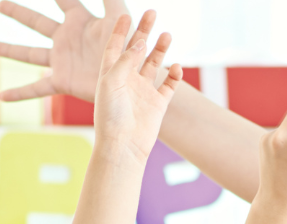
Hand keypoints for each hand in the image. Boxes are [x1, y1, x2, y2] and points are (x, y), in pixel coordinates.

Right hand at [0, 0, 130, 103]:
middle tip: (0, 5)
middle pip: (36, 23)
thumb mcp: (120, 19)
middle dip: (18, 13)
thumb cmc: (131, 49)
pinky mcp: (62, 81)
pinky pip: (36, 88)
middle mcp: (67, 39)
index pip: (64, 0)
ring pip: (30, 54)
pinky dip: (19, 93)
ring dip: (11, 50)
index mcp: (80, 21)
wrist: (134, 82)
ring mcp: (62, 61)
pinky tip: (2, 97)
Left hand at [91, 11, 180, 159]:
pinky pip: (169, 85)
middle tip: (152, 13)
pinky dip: (174, 75)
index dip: (119, 30)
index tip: (125, 14)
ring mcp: (143, 92)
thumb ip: (125, 61)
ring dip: (160, 49)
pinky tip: (176, 66)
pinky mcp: (157, 103)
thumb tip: (141, 43)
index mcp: (110, 76)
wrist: (123, 147)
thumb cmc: (111, 117)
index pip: (114, 47)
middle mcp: (127, 81)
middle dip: (144, 32)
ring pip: (154, 64)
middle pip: (136, 50)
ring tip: (166, 35)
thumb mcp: (112, 83)